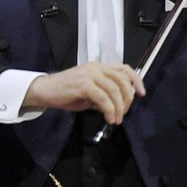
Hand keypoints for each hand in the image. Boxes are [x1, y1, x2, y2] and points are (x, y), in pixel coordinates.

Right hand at [22, 62, 145, 125]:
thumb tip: (117, 106)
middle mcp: (96, 67)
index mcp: (99, 67)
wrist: (45, 90)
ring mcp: (89, 75)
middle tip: (124, 113)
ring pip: (114, 90)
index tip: (142, 94)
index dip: (136, 80)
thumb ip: (103, 95)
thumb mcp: (89, 92)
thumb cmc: (66, 92)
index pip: (124, 69)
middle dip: (127, 99)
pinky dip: (109, 109)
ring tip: (116, 119)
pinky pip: (103, 98)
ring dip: (118, 107)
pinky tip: (109, 118)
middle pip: (122, 80)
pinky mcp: (83, 84)